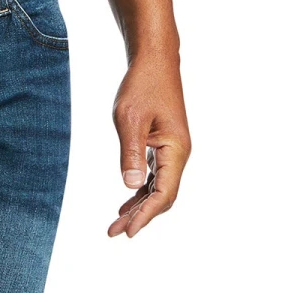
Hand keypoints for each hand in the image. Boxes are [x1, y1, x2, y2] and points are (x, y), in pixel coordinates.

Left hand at [109, 52, 189, 237]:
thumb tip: (129, 186)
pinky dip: (141, 188)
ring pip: (158, 186)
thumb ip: (131, 152)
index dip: (146, 215)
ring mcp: (172, 149)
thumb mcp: (130, 118)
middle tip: (114, 232)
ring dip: (139, 204)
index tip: (128, 232)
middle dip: (140, 215)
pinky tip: (127, 198)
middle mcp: (178, 153)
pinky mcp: (164, 143)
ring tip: (116, 223)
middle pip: (163, 196)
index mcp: (176, 150)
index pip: (164, 194)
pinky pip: (155, 174)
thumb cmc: (142, 85)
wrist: (154, 60)